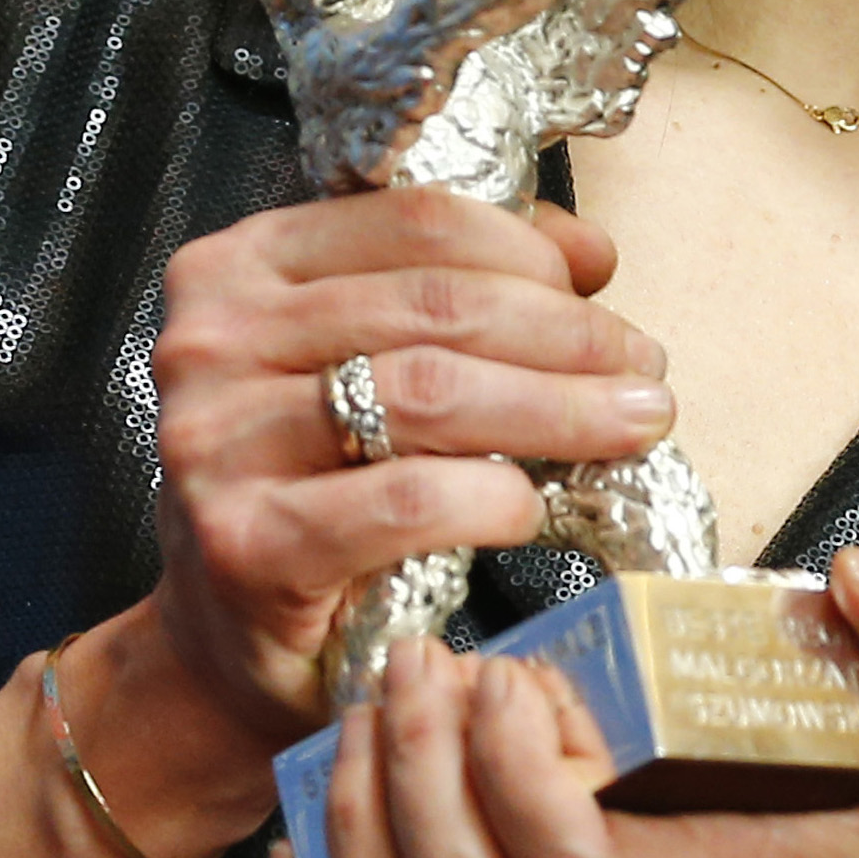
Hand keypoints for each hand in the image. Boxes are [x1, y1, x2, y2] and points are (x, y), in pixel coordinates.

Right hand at [150, 191, 674, 745]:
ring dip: (558, 407)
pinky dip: (493, 498)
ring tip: (633, 423)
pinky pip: (407, 502)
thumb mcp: (374, 357)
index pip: (415, 222)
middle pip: (436, 307)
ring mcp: (215, 443)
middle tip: (645, 366)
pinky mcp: (243, 543)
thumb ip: (467, 284)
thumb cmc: (315, 481)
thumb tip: (591, 251)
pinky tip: (534, 507)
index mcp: (242, 266)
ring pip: (430, 394)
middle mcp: (213, 341)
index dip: (529, 249)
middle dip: (567, 334)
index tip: (600, 289)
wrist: (232, 634)